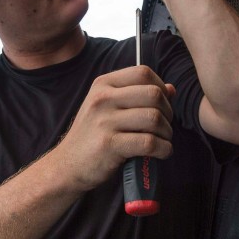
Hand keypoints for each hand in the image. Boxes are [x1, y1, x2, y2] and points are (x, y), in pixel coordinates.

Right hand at [52, 65, 176, 190]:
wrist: (67, 166)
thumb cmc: (93, 136)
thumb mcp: (108, 108)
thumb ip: (138, 95)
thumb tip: (172, 89)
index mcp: (103, 84)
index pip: (143, 72)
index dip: (161, 87)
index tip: (162, 105)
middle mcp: (102, 98)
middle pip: (153, 94)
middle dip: (168, 112)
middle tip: (164, 127)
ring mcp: (104, 121)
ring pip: (154, 118)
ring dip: (167, 132)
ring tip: (163, 140)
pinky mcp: (109, 145)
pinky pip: (149, 142)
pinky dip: (163, 149)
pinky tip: (161, 152)